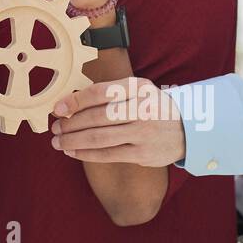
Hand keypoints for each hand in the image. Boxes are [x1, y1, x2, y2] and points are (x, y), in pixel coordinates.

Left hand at [49, 76, 185, 166]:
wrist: (187, 129)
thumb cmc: (151, 106)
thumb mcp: (137, 90)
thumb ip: (109, 93)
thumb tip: (69, 102)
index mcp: (138, 88)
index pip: (100, 92)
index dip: (75, 100)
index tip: (58, 108)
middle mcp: (142, 108)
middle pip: (97, 117)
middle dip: (71, 123)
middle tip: (55, 128)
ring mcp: (143, 132)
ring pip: (100, 138)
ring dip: (74, 140)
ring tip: (58, 142)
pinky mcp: (143, 153)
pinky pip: (108, 154)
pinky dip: (86, 154)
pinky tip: (73, 152)